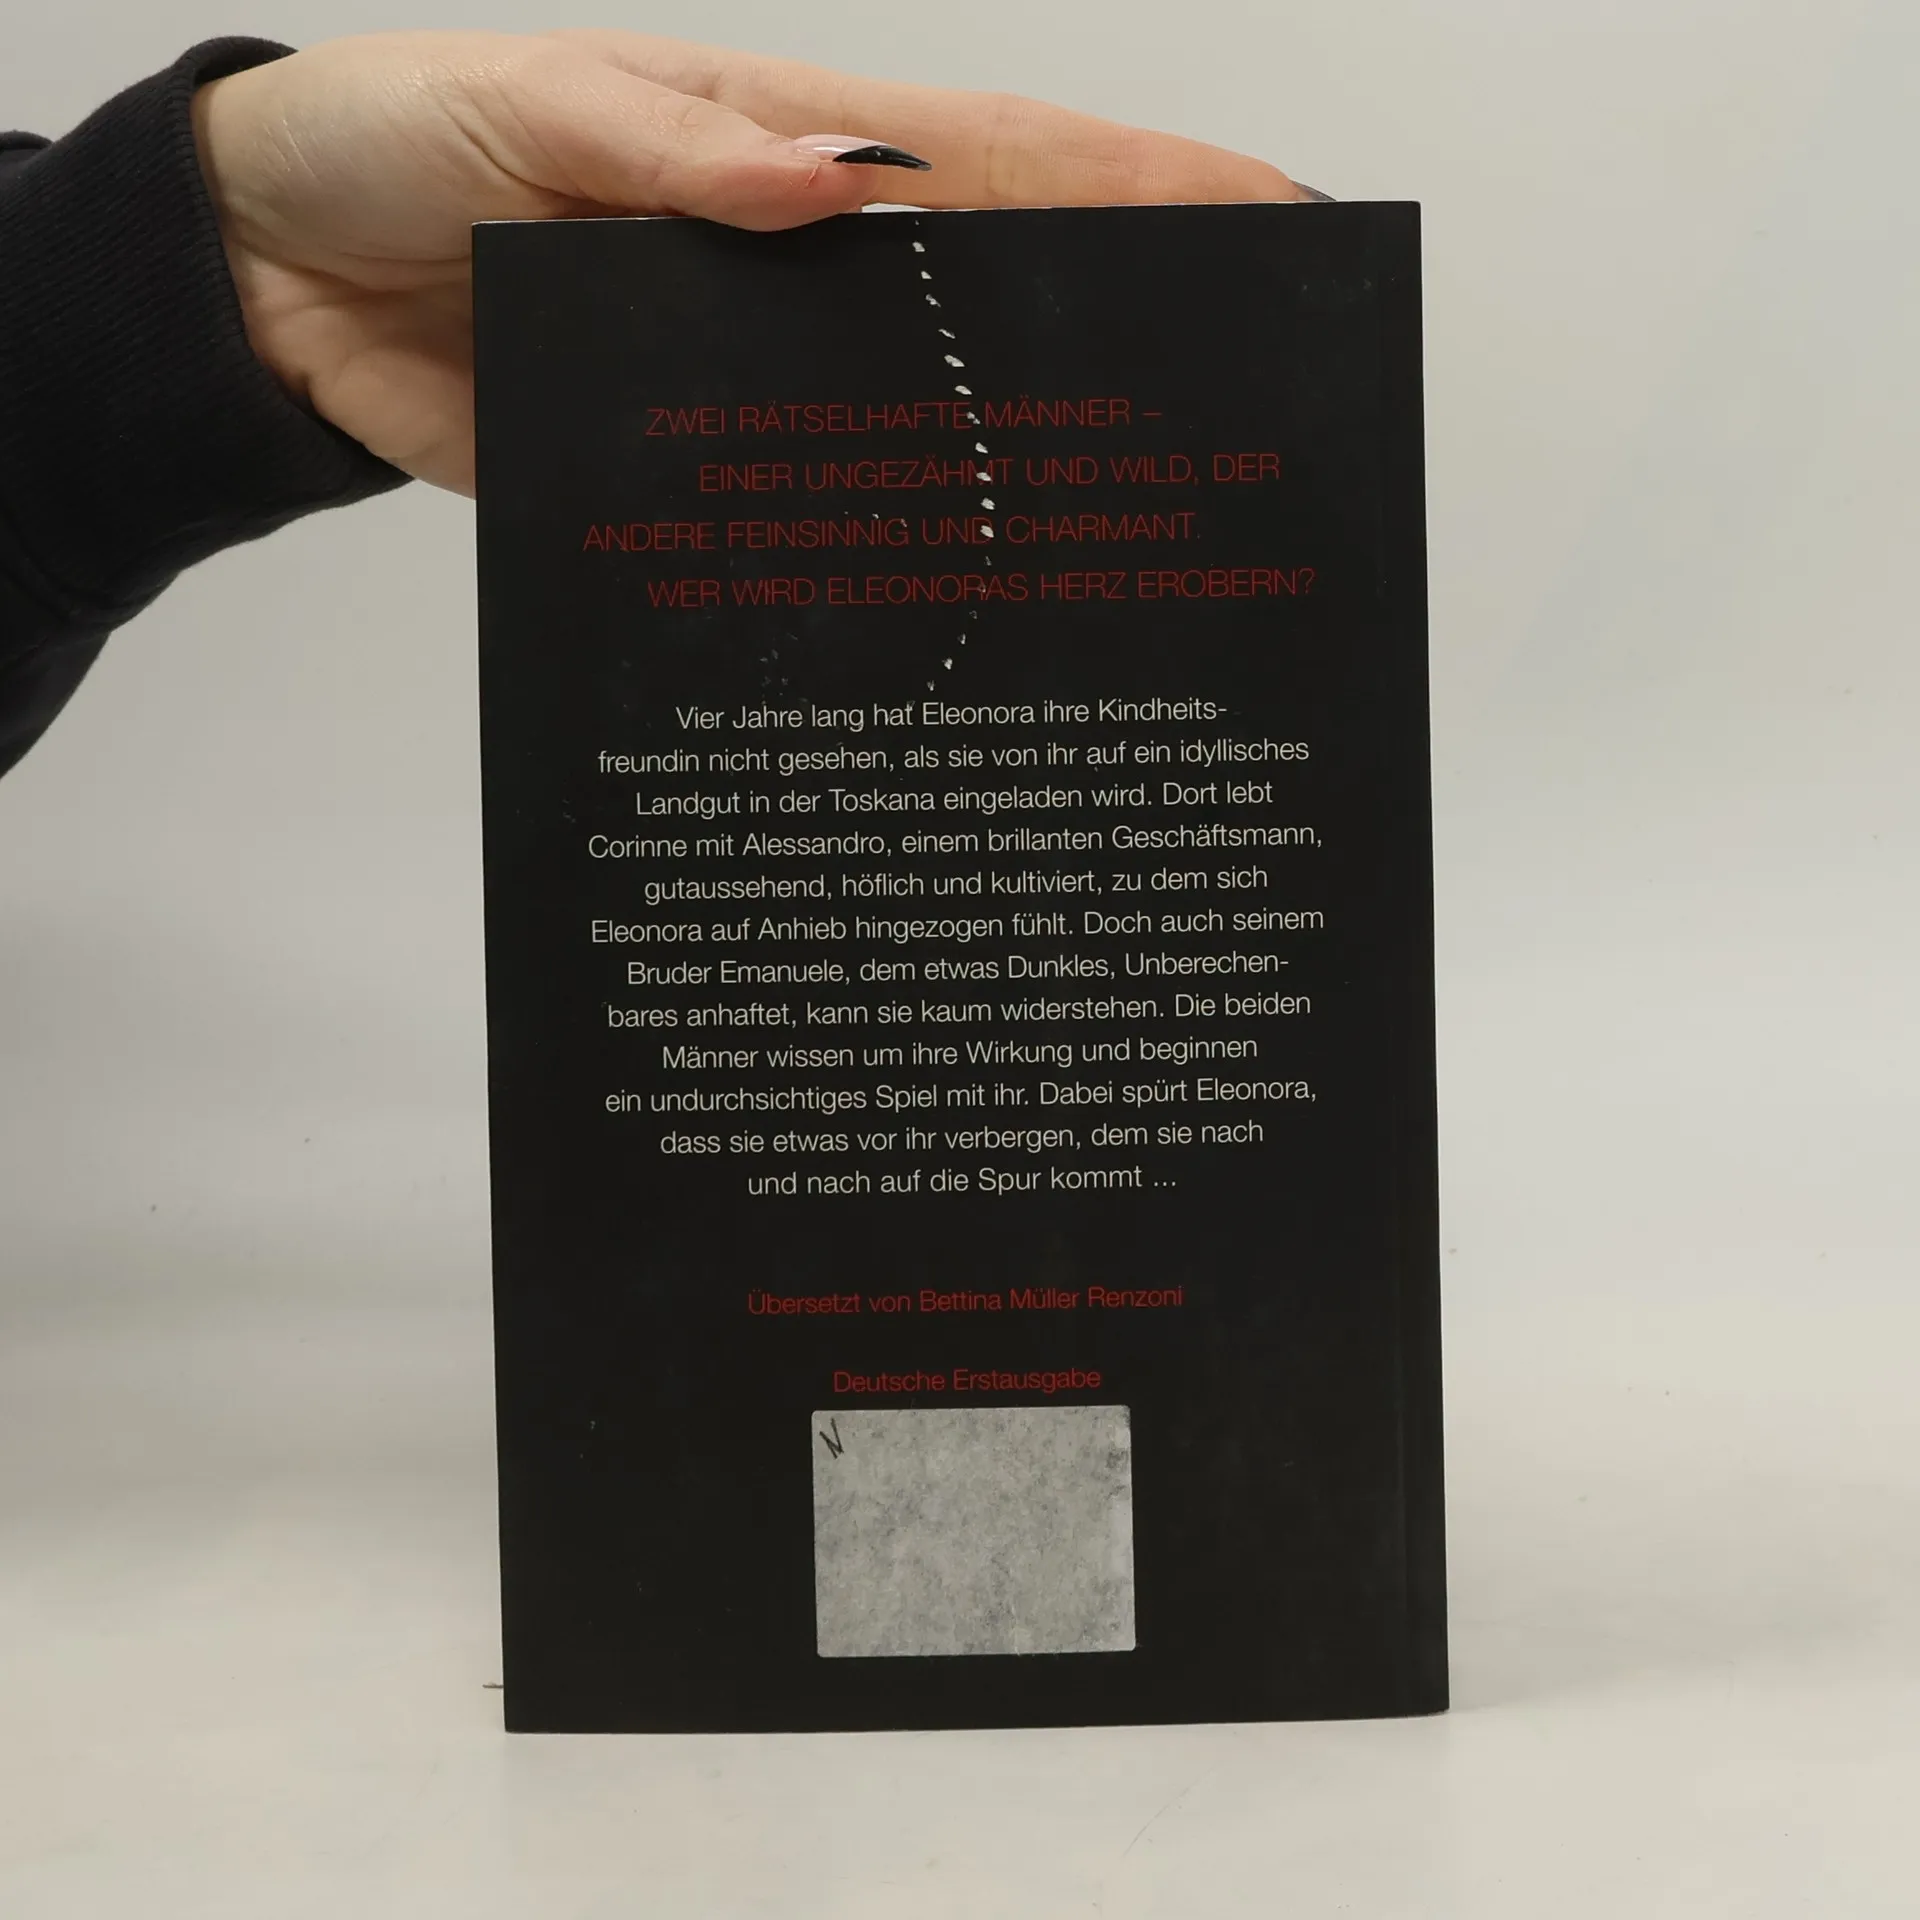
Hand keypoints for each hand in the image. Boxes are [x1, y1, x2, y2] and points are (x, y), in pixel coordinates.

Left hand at [190, 31, 1311, 494]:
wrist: (276, 281)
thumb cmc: (400, 139)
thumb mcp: (532, 105)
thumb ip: (672, 149)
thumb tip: (830, 191)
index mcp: (784, 150)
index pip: (995, 160)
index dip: (1139, 181)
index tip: (1271, 211)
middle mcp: (800, 269)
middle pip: (989, 302)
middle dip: (1124, 337)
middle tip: (1242, 403)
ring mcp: (759, 378)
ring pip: (915, 420)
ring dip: (1015, 467)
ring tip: (1131, 527)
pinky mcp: (702, 472)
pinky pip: (811, 510)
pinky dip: (881, 548)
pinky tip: (946, 597)